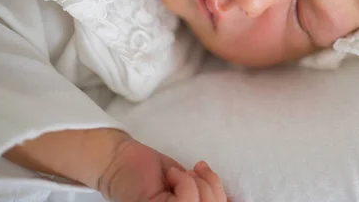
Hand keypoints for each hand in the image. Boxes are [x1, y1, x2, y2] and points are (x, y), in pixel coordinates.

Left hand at [98, 138, 228, 201]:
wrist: (124, 161)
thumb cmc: (157, 175)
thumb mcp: (192, 188)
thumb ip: (209, 197)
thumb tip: (234, 200)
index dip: (224, 201)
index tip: (220, 190)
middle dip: (212, 186)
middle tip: (197, 171)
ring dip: (196, 181)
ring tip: (179, 176)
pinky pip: (188, 198)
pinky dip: (184, 180)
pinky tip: (170, 177)